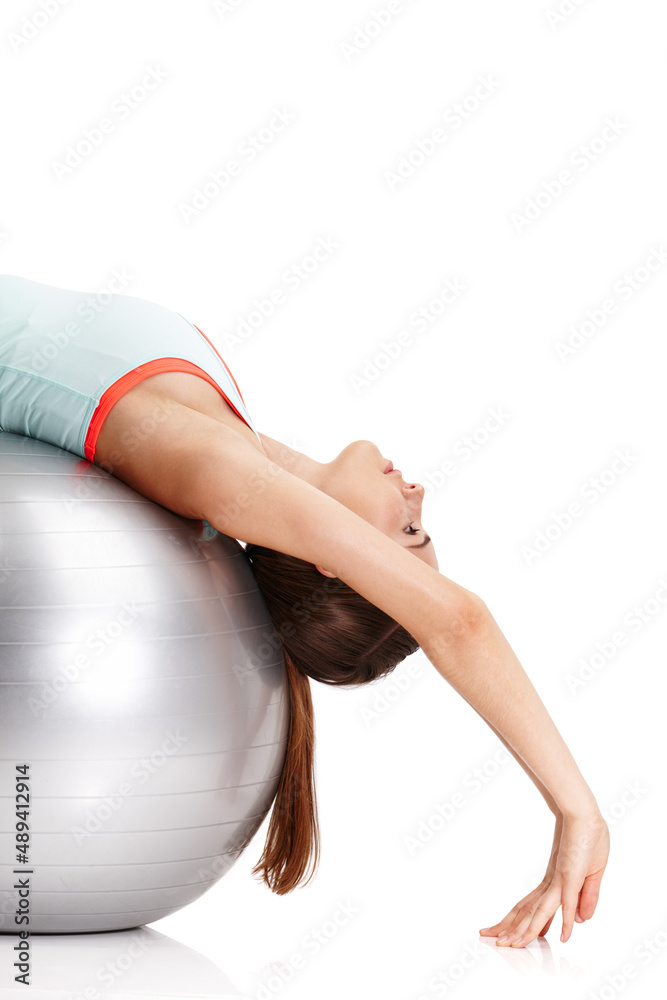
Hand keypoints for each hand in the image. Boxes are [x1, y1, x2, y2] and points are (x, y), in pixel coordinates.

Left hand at [479, 810, 609, 947]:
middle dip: (510, 926)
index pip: (533, 906)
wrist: (584, 812)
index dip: (524, 923)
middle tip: (492, 940)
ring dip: (525, 930)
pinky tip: (563, 937)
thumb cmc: (587, 837)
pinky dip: (565, 920)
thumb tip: (581, 921)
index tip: (514, 939)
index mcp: (553, 880)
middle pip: (526, 909)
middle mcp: (551, 882)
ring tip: (509, 945)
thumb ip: (585, 897)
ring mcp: (559, 879)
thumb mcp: (591, 874)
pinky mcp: (570, 875)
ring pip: (539, 910)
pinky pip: (567, 902)